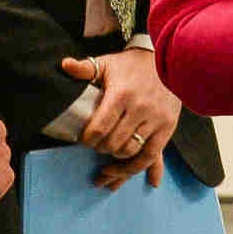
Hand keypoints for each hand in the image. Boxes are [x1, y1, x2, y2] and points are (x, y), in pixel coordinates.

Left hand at [62, 50, 182, 186]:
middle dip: (100, 149)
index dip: (87, 140)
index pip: (99, 129)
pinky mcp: (168, 126)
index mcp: (121, 95)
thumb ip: (85, 68)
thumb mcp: (106, 64)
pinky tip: (125, 173)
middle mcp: (140, 108)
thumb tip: (64, 65)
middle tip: (96, 147)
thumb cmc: (130, 66)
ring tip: (106, 167)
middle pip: (113, 144)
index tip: (84, 140)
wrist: (166, 60)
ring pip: (131, 152)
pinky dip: (137, 167)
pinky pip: (152, 155)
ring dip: (116, 161)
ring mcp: (156, 119)